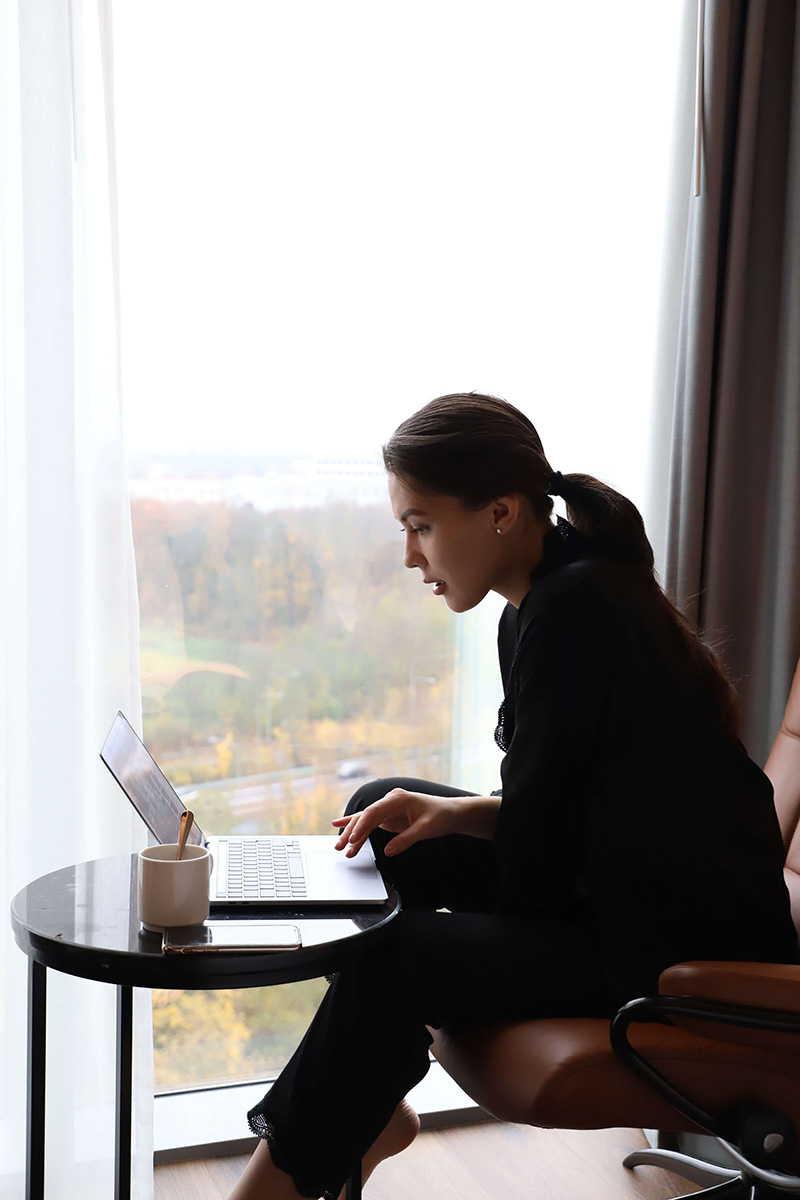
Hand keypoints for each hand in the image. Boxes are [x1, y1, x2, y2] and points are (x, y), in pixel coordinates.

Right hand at [332, 788, 460, 858]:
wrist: (450, 813)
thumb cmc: (440, 816)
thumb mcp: (426, 829)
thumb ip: (406, 839)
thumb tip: (388, 851)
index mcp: (398, 798)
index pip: (374, 811)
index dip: (362, 825)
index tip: (354, 839)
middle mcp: (389, 801)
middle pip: (366, 816)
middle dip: (352, 832)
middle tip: (342, 847)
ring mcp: (387, 809)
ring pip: (365, 821)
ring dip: (353, 834)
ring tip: (341, 847)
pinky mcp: (388, 817)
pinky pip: (369, 822)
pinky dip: (356, 825)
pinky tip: (340, 824)